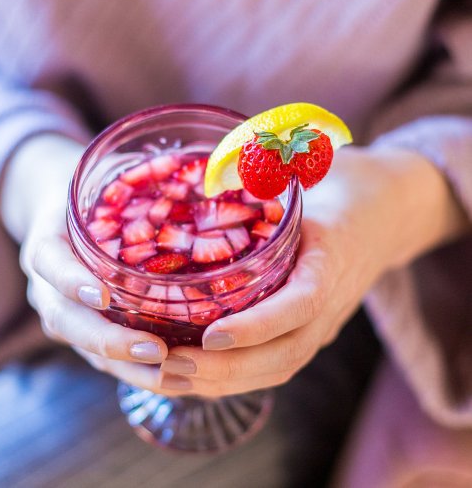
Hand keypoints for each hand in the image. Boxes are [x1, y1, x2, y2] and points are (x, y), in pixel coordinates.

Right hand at [1, 134, 169, 383]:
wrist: (60, 216)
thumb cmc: (88, 195)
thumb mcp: (94, 179)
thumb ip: (123, 178)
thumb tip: (191, 166)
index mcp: (46, 245)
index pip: (49, 263)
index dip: (71, 281)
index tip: (101, 294)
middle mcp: (50, 288)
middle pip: (67, 322)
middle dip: (109, 341)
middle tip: (153, 350)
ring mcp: (66, 314)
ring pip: (88, 350)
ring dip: (131, 368)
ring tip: (176, 376)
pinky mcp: (88, 329)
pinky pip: (108, 357)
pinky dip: (140, 370)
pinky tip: (179, 378)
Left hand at [156, 146, 465, 396]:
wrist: (385, 210)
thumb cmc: (341, 188)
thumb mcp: (310, 178)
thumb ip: (269, 181)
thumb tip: (210, 174)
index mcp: (333, 262)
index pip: (302, 306)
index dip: (257, 326)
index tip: (211, 336)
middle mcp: (331, 303)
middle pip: (285, 355)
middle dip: (225, 369)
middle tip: (171, 366)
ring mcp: (323, 322)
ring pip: (278, 367)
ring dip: (224, 382)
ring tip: (173, 377)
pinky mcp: (309, 328)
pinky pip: (276, 361)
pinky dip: (234, 375)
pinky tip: (196, 372)